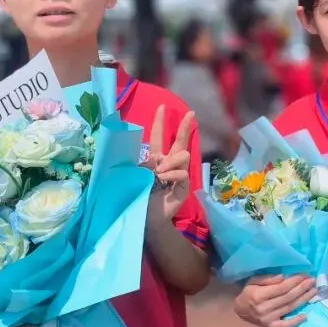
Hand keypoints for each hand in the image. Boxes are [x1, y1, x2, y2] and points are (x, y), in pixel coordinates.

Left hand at [145, 106, 194, 223]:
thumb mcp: (136, 176)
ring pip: (182, 155)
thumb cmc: (138, 197)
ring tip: (159, 173)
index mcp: (156, 159)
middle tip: (191, 113)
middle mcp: (169, 164)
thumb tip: (160, 161)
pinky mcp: (184, 186)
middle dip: (185, 127)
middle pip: (180, 142)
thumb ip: (145, 164)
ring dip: (170, 162)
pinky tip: (163, 180)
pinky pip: (181, 173)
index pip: (159, 138)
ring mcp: (178, 175)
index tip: (162, 107)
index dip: (160, 122)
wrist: (145, 218)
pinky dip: (171, 174)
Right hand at [234, 273, 316, 326]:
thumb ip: (267, 278)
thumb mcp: (253, 281)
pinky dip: (296, 321)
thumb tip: (283, 276)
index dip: (294, 281)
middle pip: (288, 297)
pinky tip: (306, 315)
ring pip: (290, 308)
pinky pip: (286, 325)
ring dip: (303, 299)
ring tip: (313, 291)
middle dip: (302, 288)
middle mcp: (264, 308)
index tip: (304, 275)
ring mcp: (268, 319)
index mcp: (259, 295)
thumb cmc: (248, 292)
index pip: (281, 288)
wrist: (240, 310)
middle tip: (312, 281)